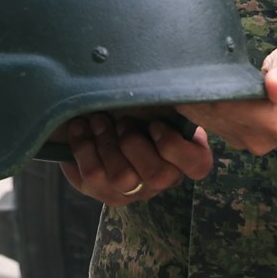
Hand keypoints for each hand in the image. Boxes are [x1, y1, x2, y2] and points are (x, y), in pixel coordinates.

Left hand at [59, 111, 214, 205]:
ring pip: (121, 178)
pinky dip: (83, 149)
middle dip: (133, 143)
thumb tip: (163, 84)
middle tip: (121, 121)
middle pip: (156, 175)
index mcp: (188, 157)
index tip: (154, 124)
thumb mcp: (163, 104)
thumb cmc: (144, 109)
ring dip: (105, 144)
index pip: (197, 166)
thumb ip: (170, 102)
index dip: (174, 146)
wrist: (109, 121)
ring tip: (97, 120)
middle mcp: (164, 180)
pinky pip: (91, 178)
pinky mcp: (105, 193)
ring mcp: (134, 191)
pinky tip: (79, 129)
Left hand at [179, 40, 276, 155]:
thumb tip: (274, 87)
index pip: (230, 106)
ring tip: (178, 75)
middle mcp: (259, 140)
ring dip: (193, 100)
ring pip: (209, 120)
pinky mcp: (238, 137)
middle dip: (196, 93)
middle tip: (176, 68)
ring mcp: (248, 142)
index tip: (189, 68)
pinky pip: (211, 122)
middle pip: (215, 115)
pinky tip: (189, 88)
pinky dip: (199, 106)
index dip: (209, 88)